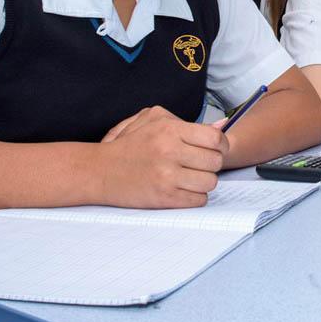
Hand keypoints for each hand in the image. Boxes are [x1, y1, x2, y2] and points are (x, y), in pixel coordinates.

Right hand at [97, 106, 227, 207]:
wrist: (99, 171)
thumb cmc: (129, 144)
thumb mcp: (154, 121)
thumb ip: (188, 123)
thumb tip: (222, 126)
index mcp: (170, 130)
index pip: (215, 138)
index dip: (221, 145)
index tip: (215, 149)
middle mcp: (170, 152)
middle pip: (215, 162)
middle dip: (211, 164)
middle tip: (199, 164)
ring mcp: (167, 176)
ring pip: (210, 183)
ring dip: (203, 182)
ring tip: (190, 177)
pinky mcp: (164, 197)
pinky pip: (198, 200)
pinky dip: (194, 197)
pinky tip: (182, 189)